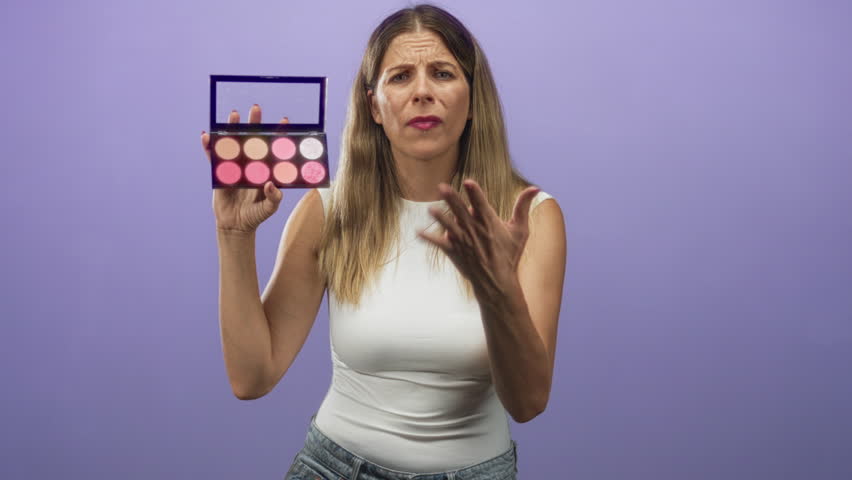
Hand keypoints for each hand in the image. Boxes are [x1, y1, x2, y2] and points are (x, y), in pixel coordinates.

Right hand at [200, 105, 287, 233]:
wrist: (236, 226)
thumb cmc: (255, 216)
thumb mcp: (268, 209)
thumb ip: (274, 198)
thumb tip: (271, 183)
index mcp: (264, 170)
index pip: (273, 149)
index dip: (278, 136)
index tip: (284, 120)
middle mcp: (251, 165)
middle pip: (252, 141)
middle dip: (254, 124)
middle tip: (256, 108)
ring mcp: (235, 167)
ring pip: (234, 144)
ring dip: (232, 129)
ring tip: (233, 114)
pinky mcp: (220, 173)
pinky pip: (214, 158)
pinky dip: (210, 147)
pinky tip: (206, 136)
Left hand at [418, 179, 539, 296]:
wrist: (497, 282)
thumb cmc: (509, 255)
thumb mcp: (520, 230)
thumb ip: (523, 207)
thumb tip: (536, 188)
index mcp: (490, 223)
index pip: (482, 204)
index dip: (475, 193)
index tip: (469, 182)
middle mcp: (475, 230)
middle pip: (461, 211)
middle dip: (452, 199)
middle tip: (442, 188)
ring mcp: (463, 241)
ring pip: (449, 226)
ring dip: (439, 218)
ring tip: (430, 210)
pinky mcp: (454, 251)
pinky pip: (439, 243)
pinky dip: (428, 238)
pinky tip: (417, 232)